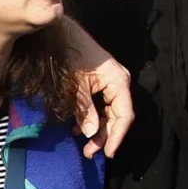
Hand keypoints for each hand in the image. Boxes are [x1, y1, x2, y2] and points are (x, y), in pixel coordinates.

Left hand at [60, 17, 134, 159]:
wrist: (63, 35)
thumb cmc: (70, 57)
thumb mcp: (76, 86)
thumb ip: (84, 110)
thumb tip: (90, 133)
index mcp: (118, 82)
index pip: (124, 115)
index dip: (117, 136)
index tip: (107, 153)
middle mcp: (119, 83)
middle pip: (118, 116)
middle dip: (104, 136)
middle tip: (89, 153)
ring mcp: (111, 84)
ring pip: (109, 114)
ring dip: (97, 130)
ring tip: (83, 145)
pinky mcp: (101, 84)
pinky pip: (101, 106)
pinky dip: (91, 119)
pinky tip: (78, 129)